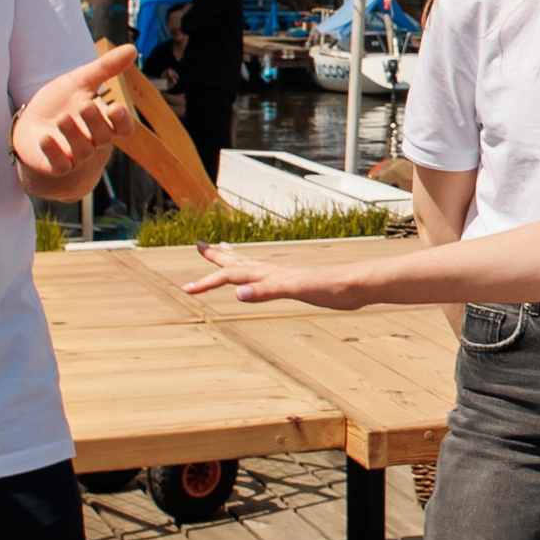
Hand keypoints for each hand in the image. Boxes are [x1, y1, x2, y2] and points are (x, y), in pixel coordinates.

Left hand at [13, 46, 136, 181]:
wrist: (30, 128)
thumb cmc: (60, 104)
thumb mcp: (80, 82)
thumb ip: (105, 68)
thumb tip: (132, 48)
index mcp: (104, 122)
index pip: (123, 127)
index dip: (122, 120)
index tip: (115, 107)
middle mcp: (93, 141)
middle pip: (104, 136)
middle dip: (95, 122)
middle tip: (84, 105)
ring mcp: (75, 156)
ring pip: (83, 150)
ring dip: (74, 134)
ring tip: (62, 118)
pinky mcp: (55, 166)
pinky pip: (60, 165)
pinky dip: (54, 153)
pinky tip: (46, 138)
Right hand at [182, 243, 362, 307]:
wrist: (353, 285)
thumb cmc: (327, 286)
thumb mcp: (294, 290)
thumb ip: (266, 291)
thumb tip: (237, 293)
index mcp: (268, 273)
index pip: (230, 277)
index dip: (207, 282)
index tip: (186, 290)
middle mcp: (273, 270)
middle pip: (238, 262)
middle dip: (216, 257)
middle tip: (198, 246)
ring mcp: (284, 275)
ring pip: (251, 265)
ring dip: (233, 260)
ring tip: (223, 251)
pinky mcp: (295, 281)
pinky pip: (266, 276)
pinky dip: (255, 274)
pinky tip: (260, 276)